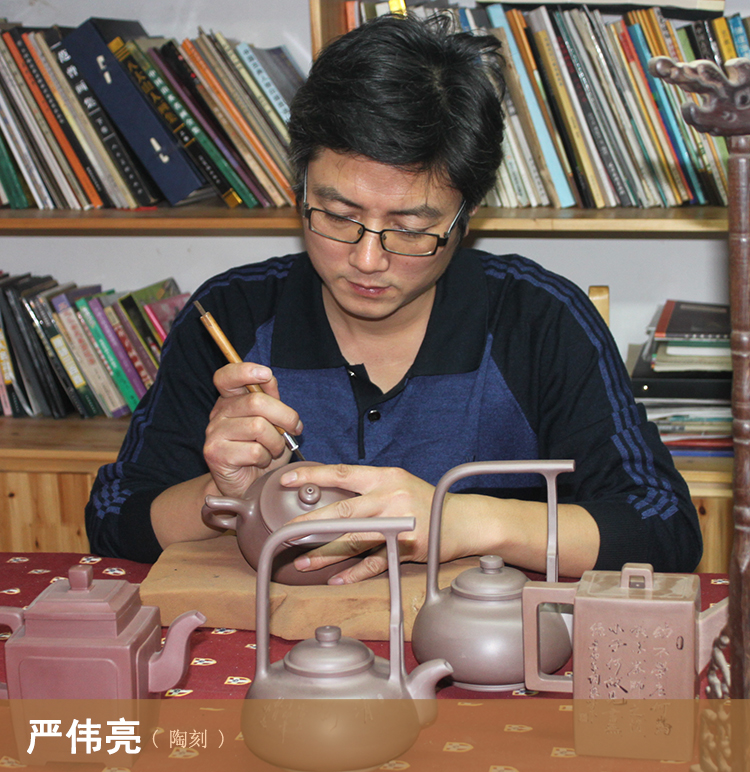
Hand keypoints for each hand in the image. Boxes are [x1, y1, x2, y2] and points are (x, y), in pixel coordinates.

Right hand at [203, 362, 301, 498]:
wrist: (247, 486)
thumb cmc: (262, 452)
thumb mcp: (271, 422)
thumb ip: (270, 399)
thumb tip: (269, 378)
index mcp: (230, 401)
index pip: (227, 376)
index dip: (245, 371)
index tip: (265, 374)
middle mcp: (218, 414)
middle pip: (255, 401)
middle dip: (285, 416)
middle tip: (294, 429)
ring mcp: (214, 433)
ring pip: (258, 427)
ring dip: (276, 442)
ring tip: (274, 450)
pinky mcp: (215, 454)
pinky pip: (253, 450)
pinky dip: (266, 458)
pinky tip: (261, 462)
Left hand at [279, 464, 462, 583]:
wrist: (465, 520)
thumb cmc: (426, 501)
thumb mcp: (398, 483)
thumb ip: (368, 488)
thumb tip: (329, 497)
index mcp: (385, 477)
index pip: (341, 473)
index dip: (312, 475)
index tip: (287, 480)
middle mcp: (391, 497)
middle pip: (343, 511)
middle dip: (310, 523)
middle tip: (286, 532)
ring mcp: (400, 524)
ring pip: (353, 540)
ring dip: (325, 554)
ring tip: (303, 563)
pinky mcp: (407, 548)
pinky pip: (375, 563)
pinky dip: (355, 573)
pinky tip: (337, 579)